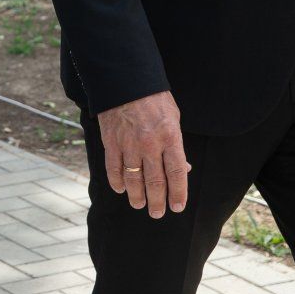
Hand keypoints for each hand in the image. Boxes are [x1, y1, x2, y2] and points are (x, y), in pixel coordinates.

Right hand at [96, 90, 189, 218]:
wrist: (125, 80)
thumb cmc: (154, 98)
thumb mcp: (174, 118)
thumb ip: (177, 144)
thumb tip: (183, 168)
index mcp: (170, 137)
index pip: (177, 173)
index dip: (178, 193)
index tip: (177, 207)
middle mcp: (150, 144)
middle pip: (155, 181)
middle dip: (157, 201)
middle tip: (157, 213)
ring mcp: (129, 144)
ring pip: (134, 179)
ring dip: (137, 196)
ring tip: (140, 205)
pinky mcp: (111, 142)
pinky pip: (113, 168)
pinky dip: (117, 181)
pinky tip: (121, 189)